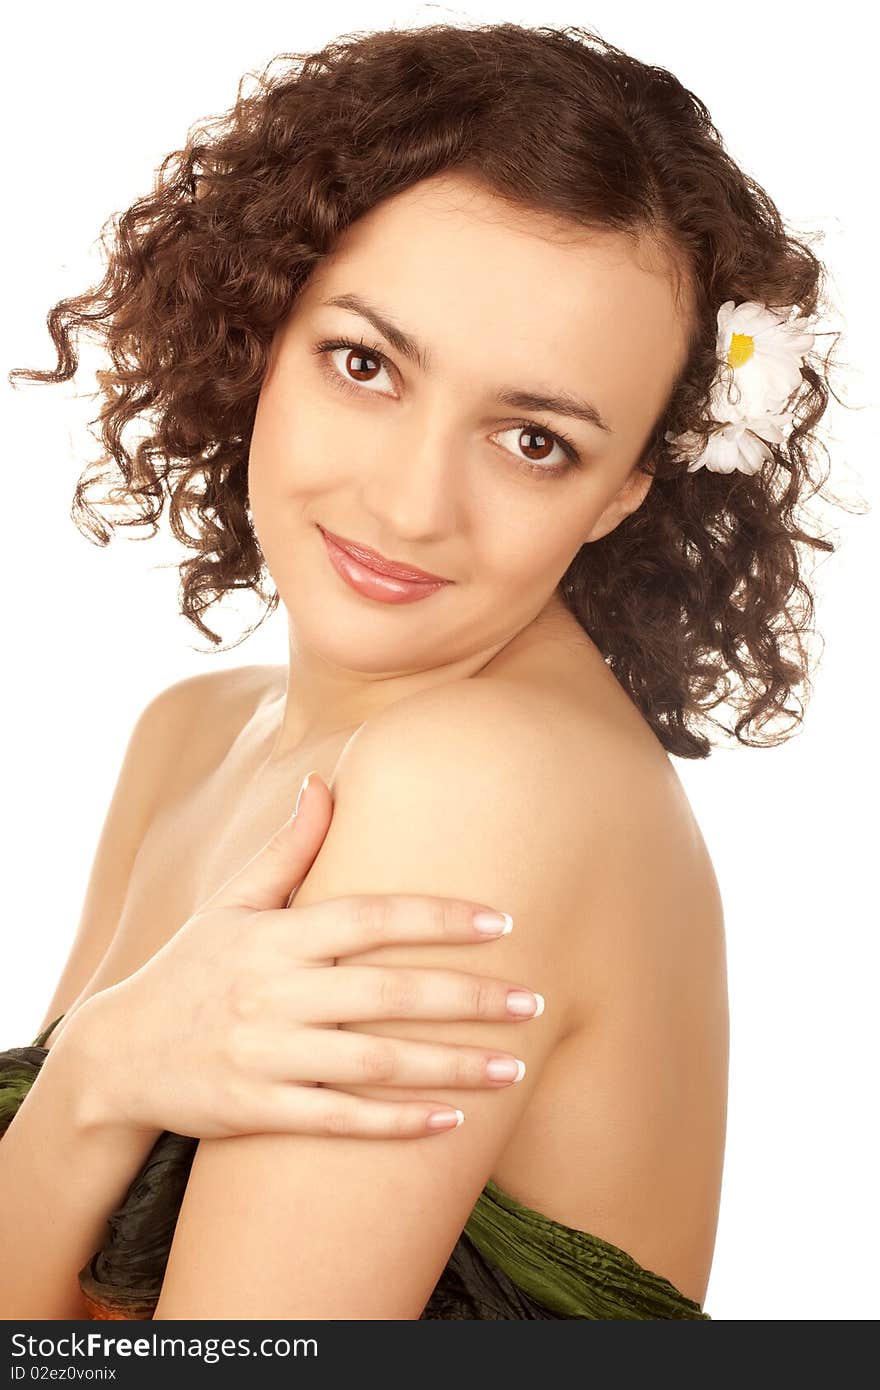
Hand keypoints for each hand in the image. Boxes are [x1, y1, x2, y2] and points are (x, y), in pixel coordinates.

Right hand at [64, 773, 542, 1141]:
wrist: (117, 1055)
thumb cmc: (190, 969)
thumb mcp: (231, 903)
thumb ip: (289, 849)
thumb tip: (325, 782)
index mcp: (275, 936)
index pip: (369, 917)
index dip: (438, 916)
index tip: (502, 921)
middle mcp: (272, 993)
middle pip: (386, 992)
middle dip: (467, 998)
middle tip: (536, 1001)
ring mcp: (265, 1055)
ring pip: (373, 1062)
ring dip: (450, 1067)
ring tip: (515, 1071)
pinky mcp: (257, 1110)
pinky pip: (338, 1120)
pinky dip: (395, 1123)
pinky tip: (451, 1121)